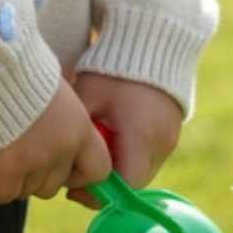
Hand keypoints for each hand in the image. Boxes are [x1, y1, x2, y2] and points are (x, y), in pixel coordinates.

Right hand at [0, 79, 111, 204]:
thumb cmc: (20, 68)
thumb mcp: (56, 90)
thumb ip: (64, 119)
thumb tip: (59, 132)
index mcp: (80, 127)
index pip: (98, 170)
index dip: (80, 176)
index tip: (63, 172)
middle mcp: (63, 148)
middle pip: (54, 185)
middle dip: (36, 177)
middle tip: (19, 159)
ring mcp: (36, 160)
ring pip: (28, 191)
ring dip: (14, 181)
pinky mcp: (9, 168)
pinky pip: (3, 194)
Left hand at [67, 73, 182, 207]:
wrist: (150, 40)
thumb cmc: (112, 67)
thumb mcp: (87, 95)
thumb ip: (78, 129)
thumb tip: (60, 157)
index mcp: (141, 138)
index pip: (123, 186)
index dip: (96, 192)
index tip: (73, 186)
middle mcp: (162, 145)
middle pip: (133, 183)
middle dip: (105, 181)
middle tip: (78, 169)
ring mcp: (170, 140)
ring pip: (141, 171)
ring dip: (118, 167)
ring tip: (94, 149)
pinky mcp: (171, 133)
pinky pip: (148, 157)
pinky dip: (129, 154)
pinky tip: (111, 136)